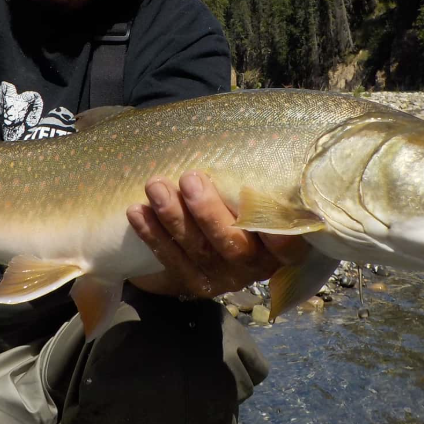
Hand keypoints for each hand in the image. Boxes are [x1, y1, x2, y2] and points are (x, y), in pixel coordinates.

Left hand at [126, 170, 309, 297]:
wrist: (216, 230)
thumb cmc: (246, 197)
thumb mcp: (262, 189)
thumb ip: (263, 179)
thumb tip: (262, 140)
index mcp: (282, 245)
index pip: (287, 244)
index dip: (276, 232)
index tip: (257, 203)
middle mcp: (256, 266)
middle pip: (233, 245)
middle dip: (208, 212)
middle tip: (189, 178)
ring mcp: (225, 278)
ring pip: (199, 251)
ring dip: (174, 218)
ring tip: (156, 186)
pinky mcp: (195, 282)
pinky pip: (171, 261)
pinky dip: (152, 235)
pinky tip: (137, 211)